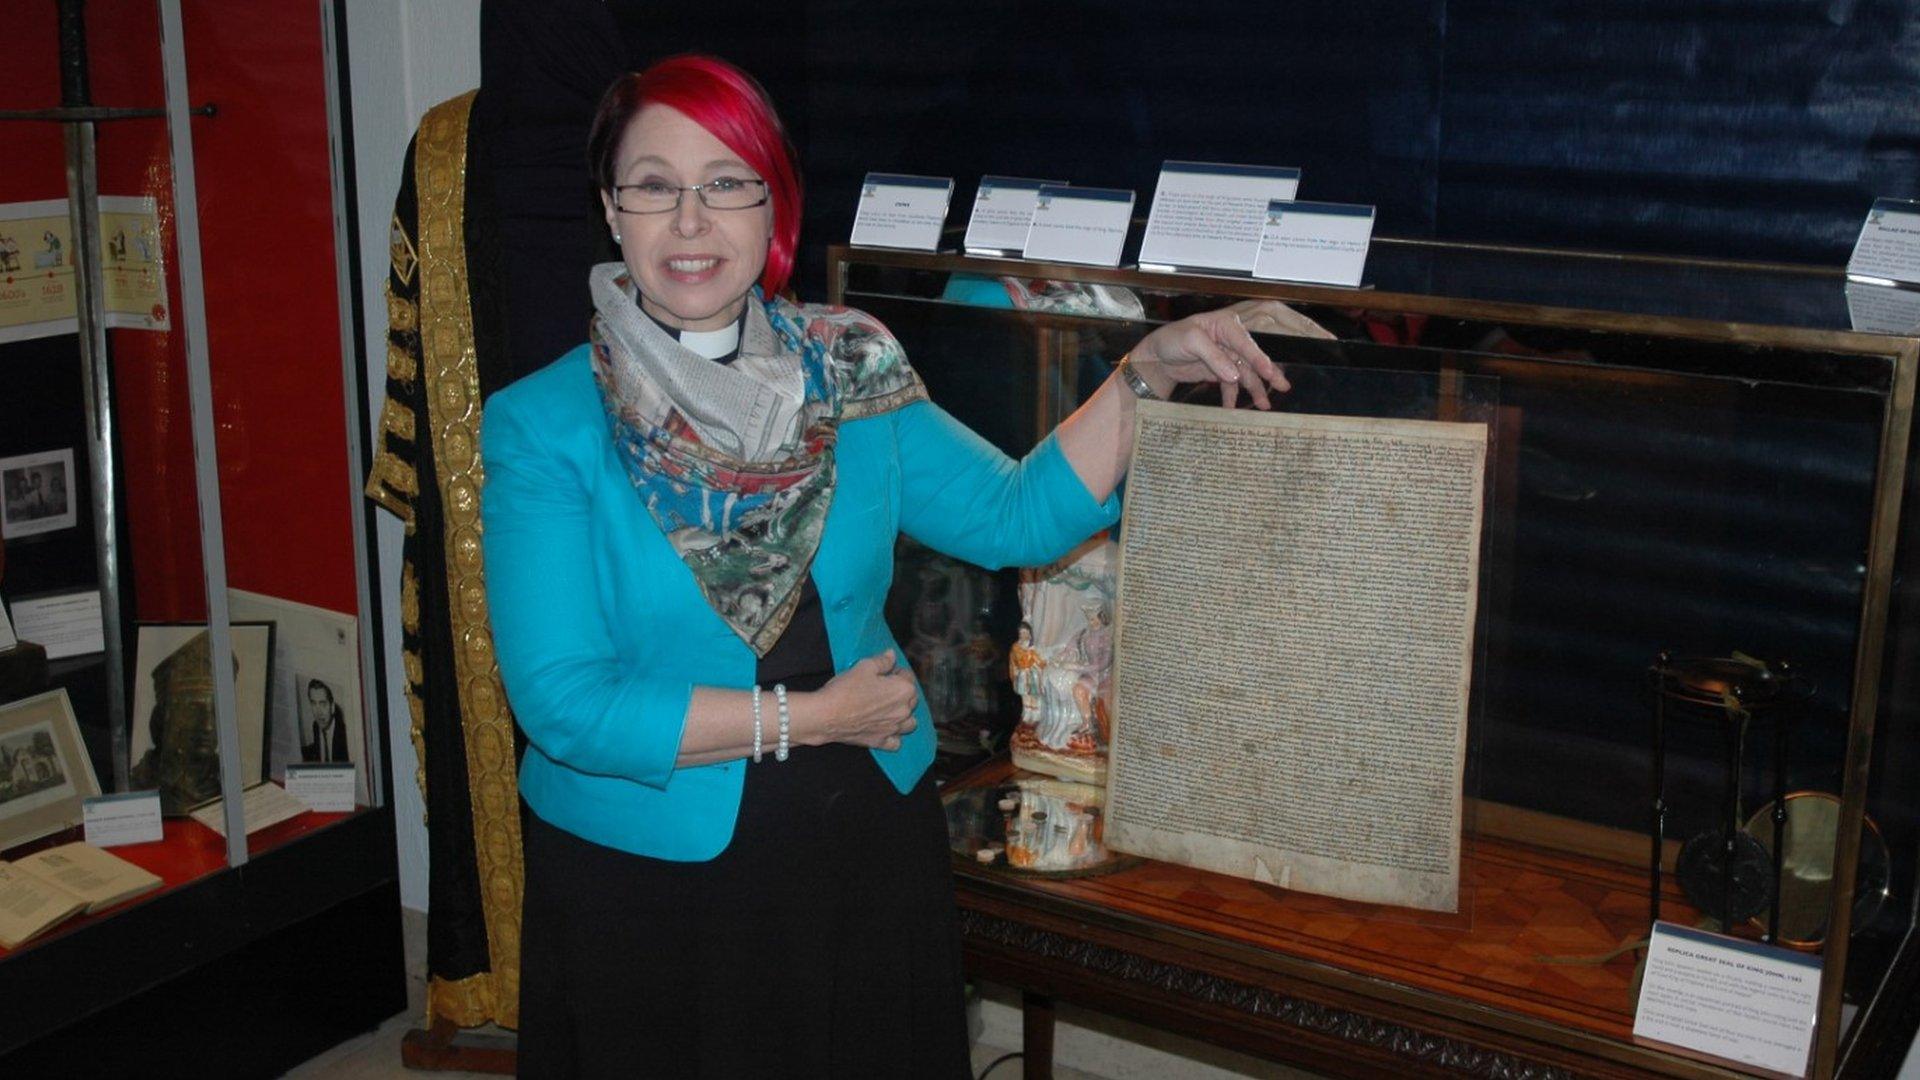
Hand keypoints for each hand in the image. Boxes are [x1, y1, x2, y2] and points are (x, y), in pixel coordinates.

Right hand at [811, 649, 919, 750]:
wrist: (826, 715)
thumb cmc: (845, 690)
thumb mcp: (864, 666)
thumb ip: (883, 661)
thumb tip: (891, 656)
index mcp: (903, 690)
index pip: (908, 677)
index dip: (896, 672)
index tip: (885, 672)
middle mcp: (903, 711)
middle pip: (911, 699)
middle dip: (900, 692)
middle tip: (882, 688)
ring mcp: (893, 728)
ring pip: (909, 723)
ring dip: (903, 716)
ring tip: (888, 710)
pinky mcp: (881, 741)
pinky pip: (896, 742)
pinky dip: (893, 736)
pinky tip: (884, 729)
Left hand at [1128, 300, 1328, 408]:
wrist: (1155, 357)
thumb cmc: (1170, 340)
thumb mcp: (1190, 341)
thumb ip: (1213, 356)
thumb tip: (1234, 375)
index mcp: (1225, 324)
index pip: (1247, 341)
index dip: (1259, 358)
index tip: (1270, 373)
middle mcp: (1230, 339)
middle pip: (1254, 356)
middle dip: (1270, 372)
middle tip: (1283, 387)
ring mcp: (1226, 356)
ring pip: (1246, 373)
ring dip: (1254, 389)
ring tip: (1264, 405)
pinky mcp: (1221, 371)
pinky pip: (1232, 385)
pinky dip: (1233, 397)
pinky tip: (1233, 409)